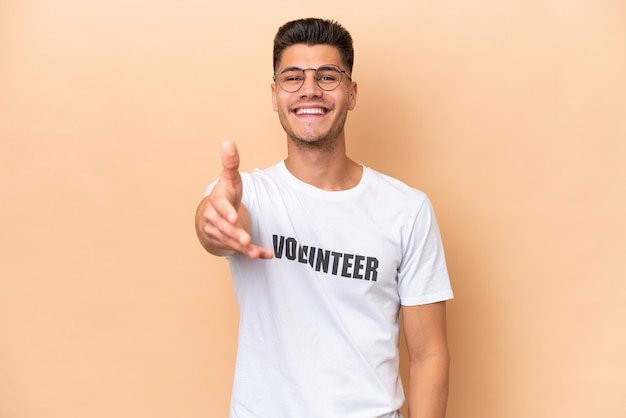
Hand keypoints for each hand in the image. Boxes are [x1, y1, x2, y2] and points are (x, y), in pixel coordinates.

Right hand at [195, 141, 272, 258]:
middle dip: (235, 234)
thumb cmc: (225, 193)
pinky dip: (254, 253)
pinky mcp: (225, 243)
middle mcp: (214, 218)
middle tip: (246, 240)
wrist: (213, 214)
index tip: (234, 218)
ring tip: (257, 252)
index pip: (220, 206)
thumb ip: (231, 163)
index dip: (226, 212)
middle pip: (225, 228)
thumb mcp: (229, 178)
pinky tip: (266, 256)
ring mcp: (218, 232)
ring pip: (231, 242)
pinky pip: (239, 250)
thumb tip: (228, 142)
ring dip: (245, 248)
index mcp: (217, 200)